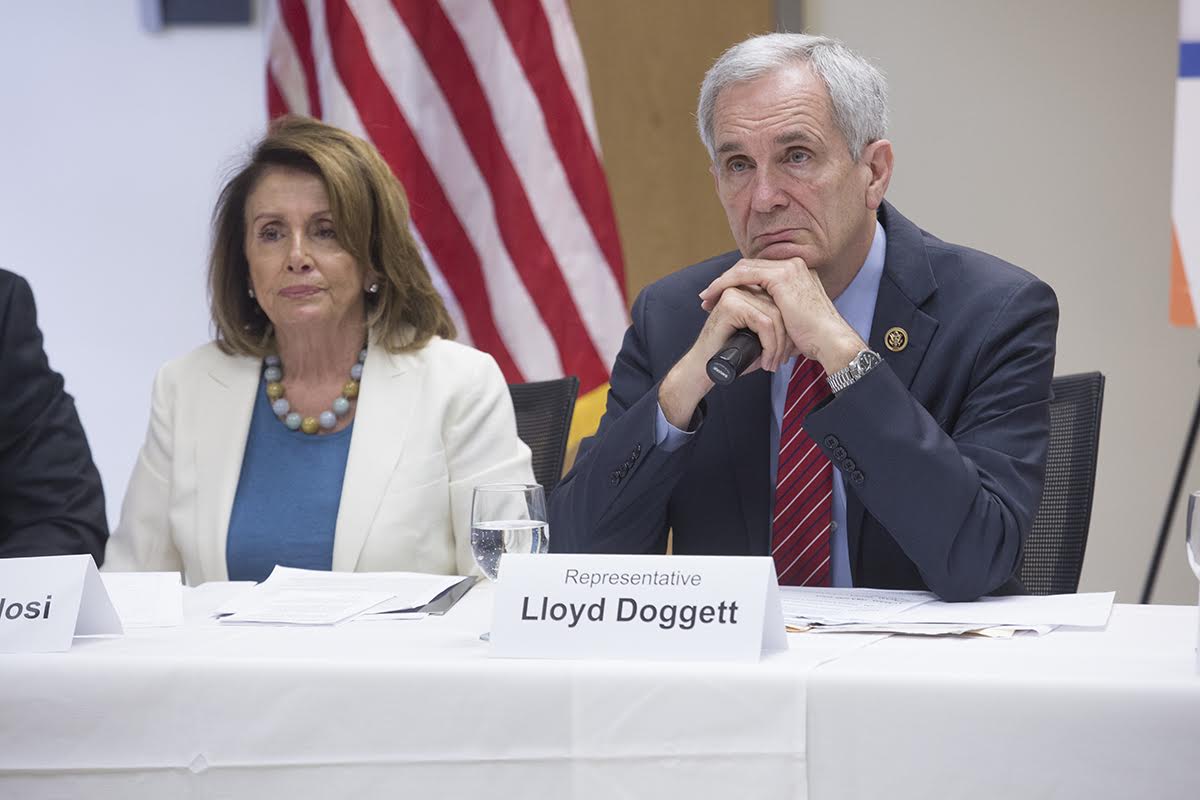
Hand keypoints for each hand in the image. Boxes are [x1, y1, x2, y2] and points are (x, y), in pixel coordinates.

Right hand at [658, 285, 796, 429]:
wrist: (707, 369)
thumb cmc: (733, 355)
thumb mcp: (761, 337)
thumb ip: (776, 324)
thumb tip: (803, 326)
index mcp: (750, 290)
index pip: (781, 301)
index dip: (788, 327)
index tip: (788, 351)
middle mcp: (742, 287)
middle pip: (781, 308)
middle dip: (786, 338)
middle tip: (781, 360)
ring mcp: (735, 293)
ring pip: (775, 316)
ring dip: (778, 346)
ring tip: (773, 363)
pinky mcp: (731, 304)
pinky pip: (765, 322)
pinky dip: (770, 345)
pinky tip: (765, 362)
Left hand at [698, 257, 863, 373]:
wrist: (830, 341)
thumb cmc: (813, 339)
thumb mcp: (791, 321)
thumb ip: (778, 313)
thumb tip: (762, 324)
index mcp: (797, 274)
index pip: (759, 272)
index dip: (737, 282)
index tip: (721, 297)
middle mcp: (793, 266)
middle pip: (749, 267)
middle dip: (725, 281)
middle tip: (708, 297)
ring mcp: (788, 268)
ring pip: (744, 268)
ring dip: (721, 282)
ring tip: (706, 298)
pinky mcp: (781, 276)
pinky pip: (744, 274)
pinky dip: (726, 283)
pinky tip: (714, 295)